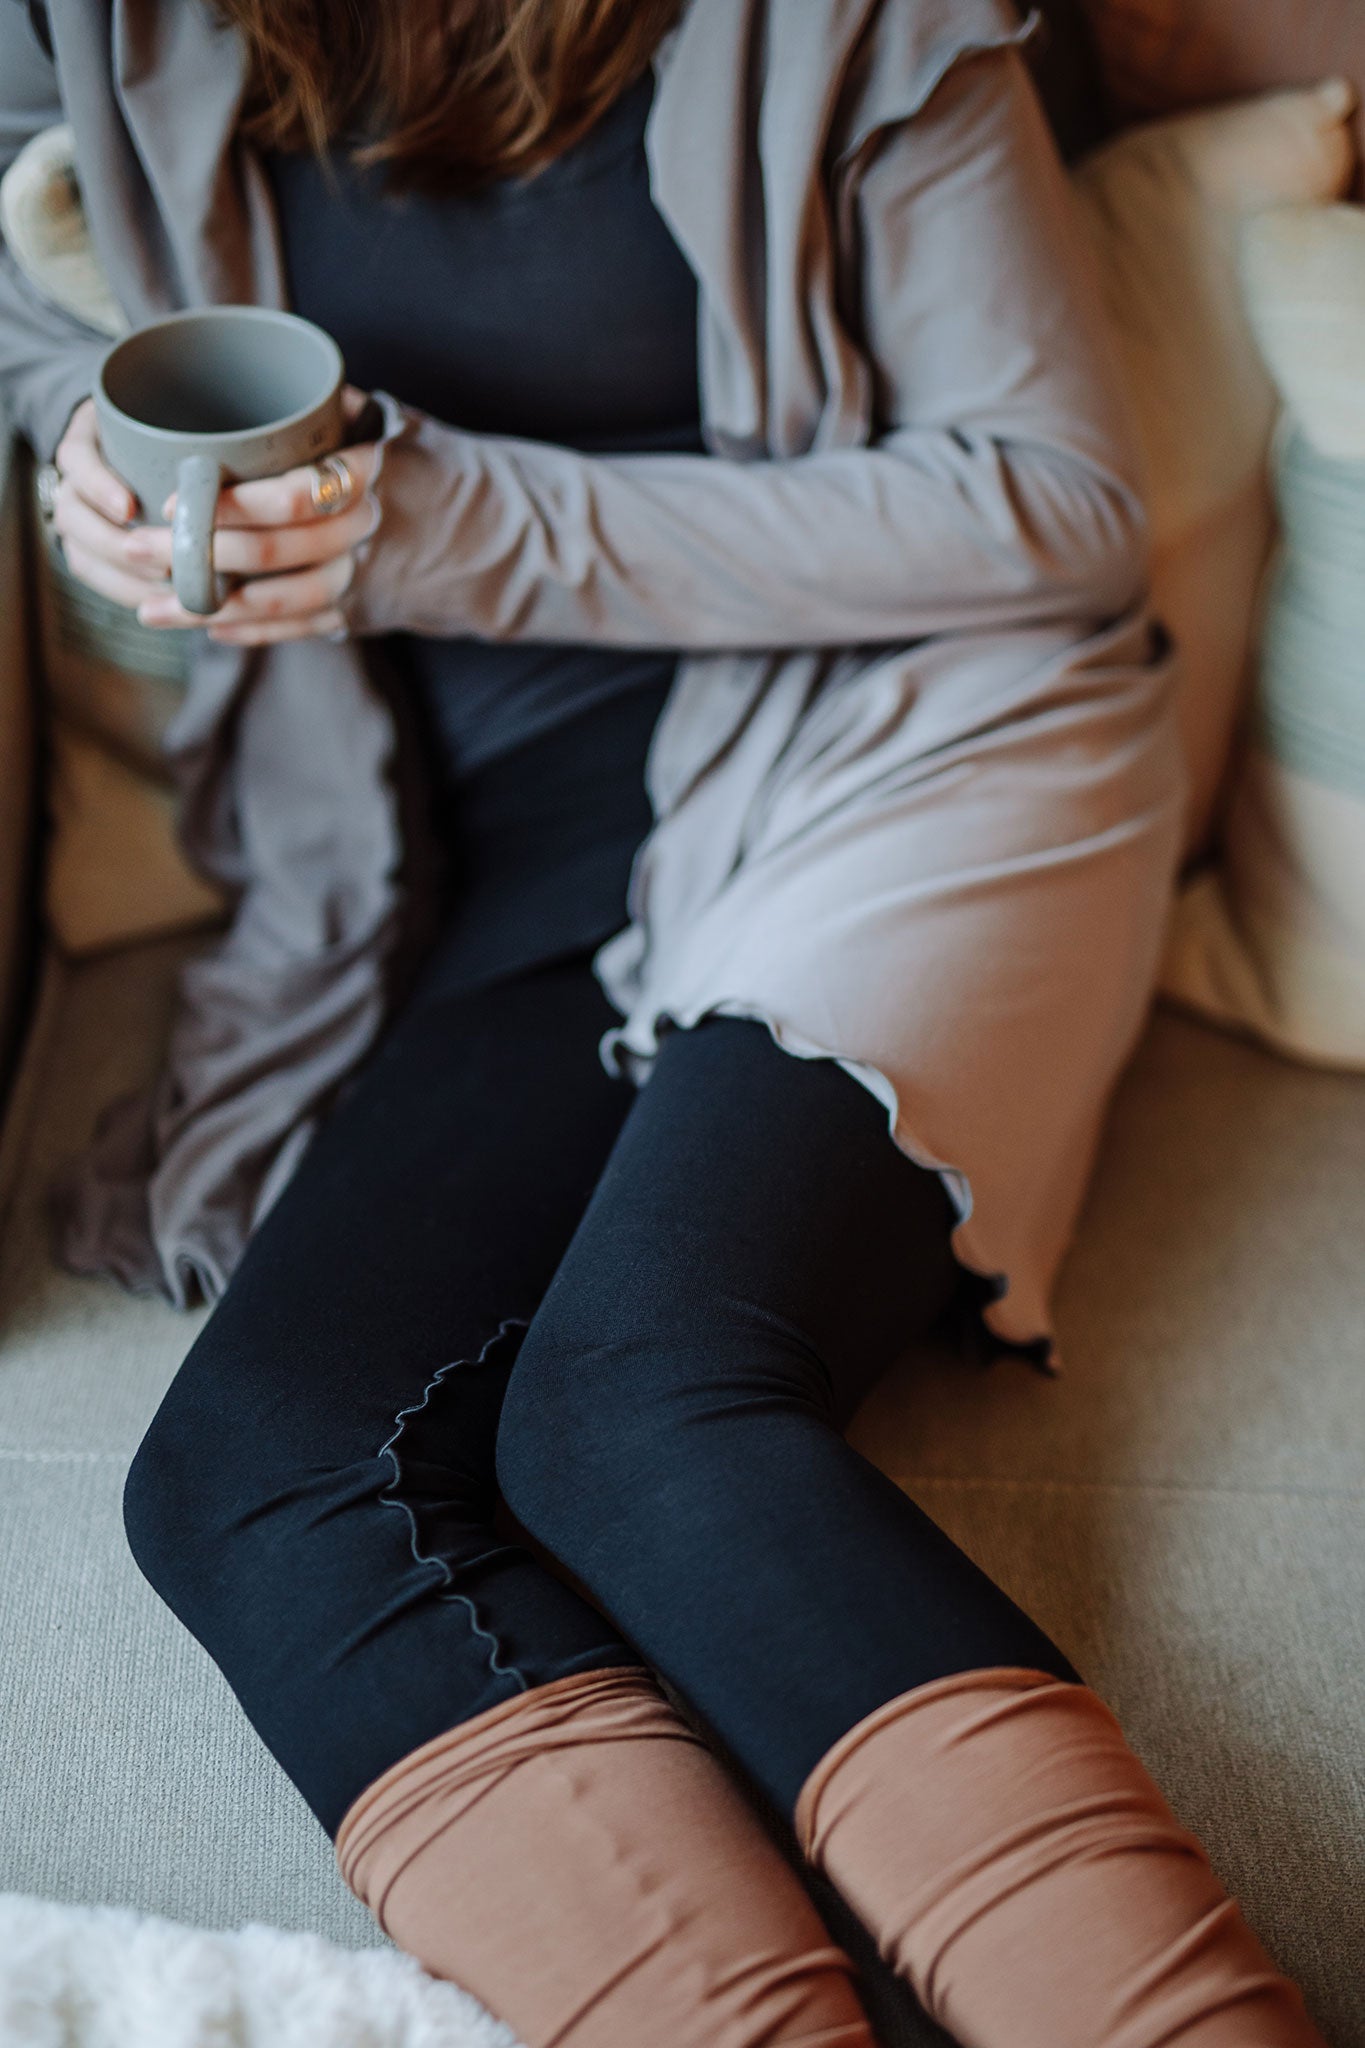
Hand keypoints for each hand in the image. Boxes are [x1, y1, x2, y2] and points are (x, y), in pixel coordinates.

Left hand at [51, 387, 380, 644]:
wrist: (431, 507)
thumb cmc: (361, 444)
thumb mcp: (349, 408)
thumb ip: (309, 397)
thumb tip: (240, 364)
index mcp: (360, 473)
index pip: (295, 497)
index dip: (234, 505)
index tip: (174, 502)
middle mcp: (363, 527)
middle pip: (279, 551)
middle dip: (200, 554)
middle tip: (138, 547)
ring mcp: (357, 571)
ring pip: (286, 599)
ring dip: (214, 605)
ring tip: (152, 607)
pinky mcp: (350, 608)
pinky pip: (301, 628)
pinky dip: (252, 632)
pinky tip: (207, 626)